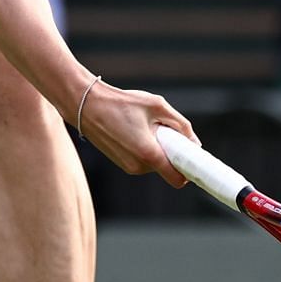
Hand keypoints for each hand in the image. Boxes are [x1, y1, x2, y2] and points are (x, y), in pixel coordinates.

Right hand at [75, 81, 194, 187]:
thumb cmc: (121, 103)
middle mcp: (138, 166)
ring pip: (155, 163)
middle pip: (167, 167)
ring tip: (144, 126)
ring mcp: (128, 167)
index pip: (177, 178)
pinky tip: (135, 130)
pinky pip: (143, 160)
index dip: (189, 170)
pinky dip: (146, 148)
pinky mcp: (121, 163)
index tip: (193, 158)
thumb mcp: (157, 105)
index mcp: (148, 154)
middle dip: (171, 151)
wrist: (86, 104)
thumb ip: (181, 124)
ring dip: (157, 148)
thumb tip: (194, 141)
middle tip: (162, 128)